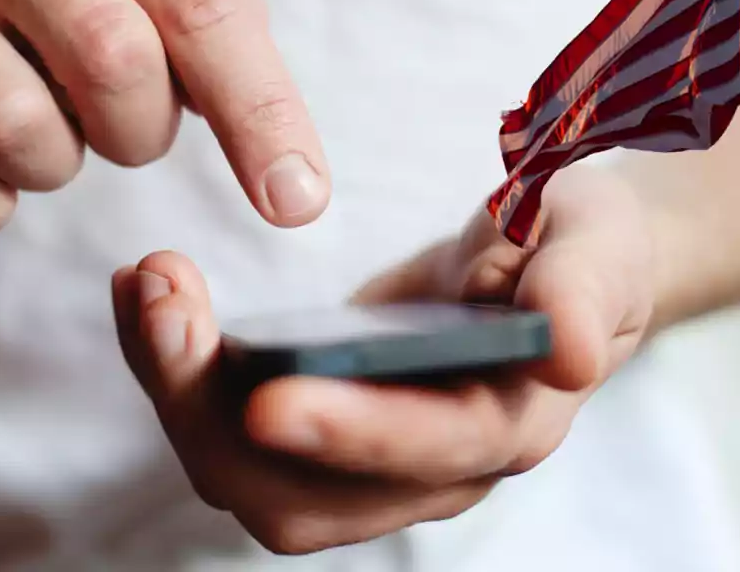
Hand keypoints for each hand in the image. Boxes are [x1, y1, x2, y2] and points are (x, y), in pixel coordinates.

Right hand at [0, 0, 328, 234]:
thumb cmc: (49, 28)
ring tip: (34, 128)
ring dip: (55, 167)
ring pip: (28, 137)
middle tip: (114, 130)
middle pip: (119, 62)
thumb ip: (222, 49)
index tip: (300, 203)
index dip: (262, 114)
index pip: (205, 9)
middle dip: (137, 133)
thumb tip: (289, 168)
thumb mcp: (143, 4)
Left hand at [113, 166, 655, 554]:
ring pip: (246, 477)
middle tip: (162, 301)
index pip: (430, 449)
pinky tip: (148, 294)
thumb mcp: (594, 241)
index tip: (269, 393)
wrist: (548, 263)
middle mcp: (431, 469)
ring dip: (177, 392)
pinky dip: (176, 371)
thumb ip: (583, 288)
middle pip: (301, 497)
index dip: (353, 432)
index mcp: (509, 422)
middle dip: (213, 413)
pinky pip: (228, 432)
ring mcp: (367, 460)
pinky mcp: (319, 430)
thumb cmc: (575, 247)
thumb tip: (568, 350)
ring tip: (145, 284)